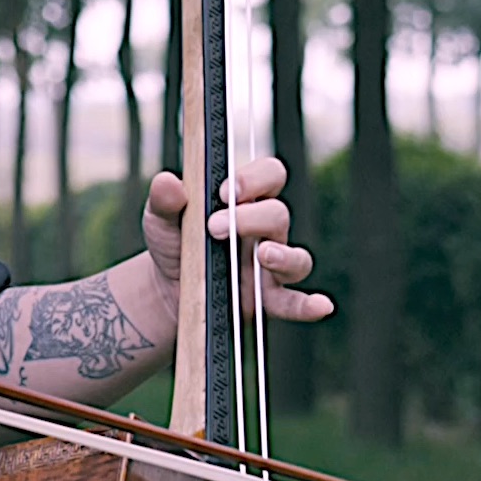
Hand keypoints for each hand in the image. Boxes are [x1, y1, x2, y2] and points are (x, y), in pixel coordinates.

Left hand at [141, 157, 332, 323]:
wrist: (167, 284)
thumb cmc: (173, 240)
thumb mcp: (160, 217)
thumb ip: (163, 199)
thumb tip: (167, 182)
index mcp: (245, 200)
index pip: (270, 175)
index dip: (254, 178)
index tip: (224, 190)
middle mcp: (265, 229)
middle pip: (279, 213)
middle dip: (250, 218)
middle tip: (214, 228)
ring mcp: (270, 264)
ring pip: (297, 256)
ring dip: (283, 255)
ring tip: (262, 255)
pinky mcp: (267, 297)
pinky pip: (294, 301)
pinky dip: (309, 305)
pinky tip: (320, 306)